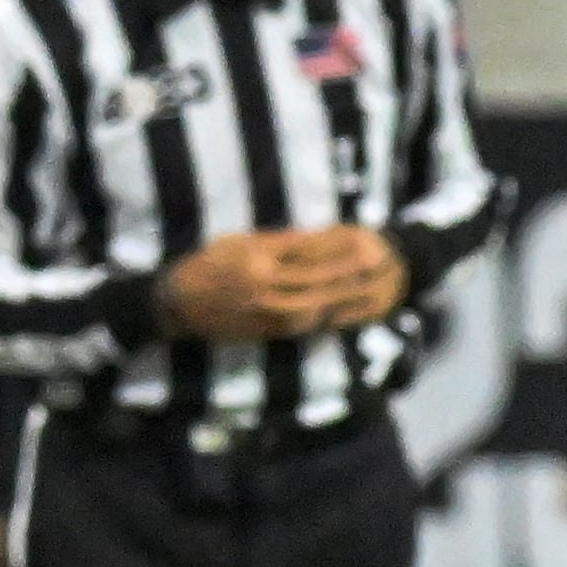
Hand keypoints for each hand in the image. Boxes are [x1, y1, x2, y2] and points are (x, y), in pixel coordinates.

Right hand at [158, 227, 405, 342]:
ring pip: (323, 301)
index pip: (308, 251)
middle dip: (355, 268)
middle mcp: (268, 289)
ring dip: (353, 292)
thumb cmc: (211, 265)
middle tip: (385, 257)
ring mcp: (274, 313)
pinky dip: (338, 311)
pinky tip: (357, 303)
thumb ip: (283, 243)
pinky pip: (315, 320)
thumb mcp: (241, 242)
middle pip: (322, 277)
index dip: (341, 245)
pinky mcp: (277, 330)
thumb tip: (324, 237)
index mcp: (259, 261)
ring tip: (380, 280)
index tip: (366, 235)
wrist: (181, 306)